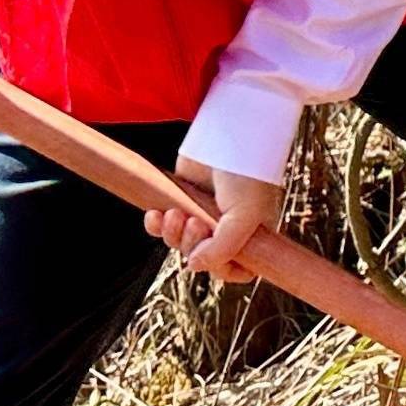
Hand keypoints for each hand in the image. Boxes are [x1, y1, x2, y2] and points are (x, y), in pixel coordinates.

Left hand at [150, 158, 280, 281]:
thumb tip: (194, 265)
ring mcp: (202, 216)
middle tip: (196, 223)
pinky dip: (156, 225)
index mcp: (250, 235)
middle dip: (193, 245)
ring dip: (173, 234)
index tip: (215, 257)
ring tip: (177, 213)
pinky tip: (156, 214)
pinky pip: (161, 228)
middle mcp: (226, 229)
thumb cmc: (246, 175)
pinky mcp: (181, 202)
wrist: (226, 136)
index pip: (238, 270)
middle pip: (202, 259)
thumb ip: (223, 249)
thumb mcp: (245, 216)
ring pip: (180, 244)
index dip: (223, 270)